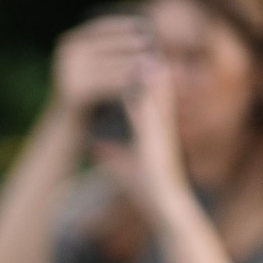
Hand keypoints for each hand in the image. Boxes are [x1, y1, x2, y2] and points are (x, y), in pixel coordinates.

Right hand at [53, 15, 149, 121]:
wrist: (64, 128)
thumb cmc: (85, 95)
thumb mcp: (91, 68)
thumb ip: (107, 51)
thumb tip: (142, 35)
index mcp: (68, 43)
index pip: (101, 27)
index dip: (124, 25)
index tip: (146, 24)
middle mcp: (67, 54)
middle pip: (109, 44)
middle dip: (133, 45)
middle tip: (155, 45)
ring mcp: (69, 72)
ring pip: (113, 64)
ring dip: (136, 64)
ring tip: (155, 63)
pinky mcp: (76, 91)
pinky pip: (110, 83)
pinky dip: (129, 82)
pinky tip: (144, 81)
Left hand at [94, 53, 194, 223]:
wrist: (166, 211)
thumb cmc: (148, 194)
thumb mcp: (124, 171)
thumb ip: (112, 156)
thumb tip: (97, 145)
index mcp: (155, 137)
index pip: (149, 105)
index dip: (146, 85)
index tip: (140, 64)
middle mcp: (161, 135)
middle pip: (158, 99)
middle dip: (154, 77)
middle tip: (149, 51)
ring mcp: (162, 141)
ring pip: (159, 106)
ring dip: (154, 85)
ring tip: (149, 62)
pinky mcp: (158, 149)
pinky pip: (151, 124)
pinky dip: (146, 108)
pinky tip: (140, 95)